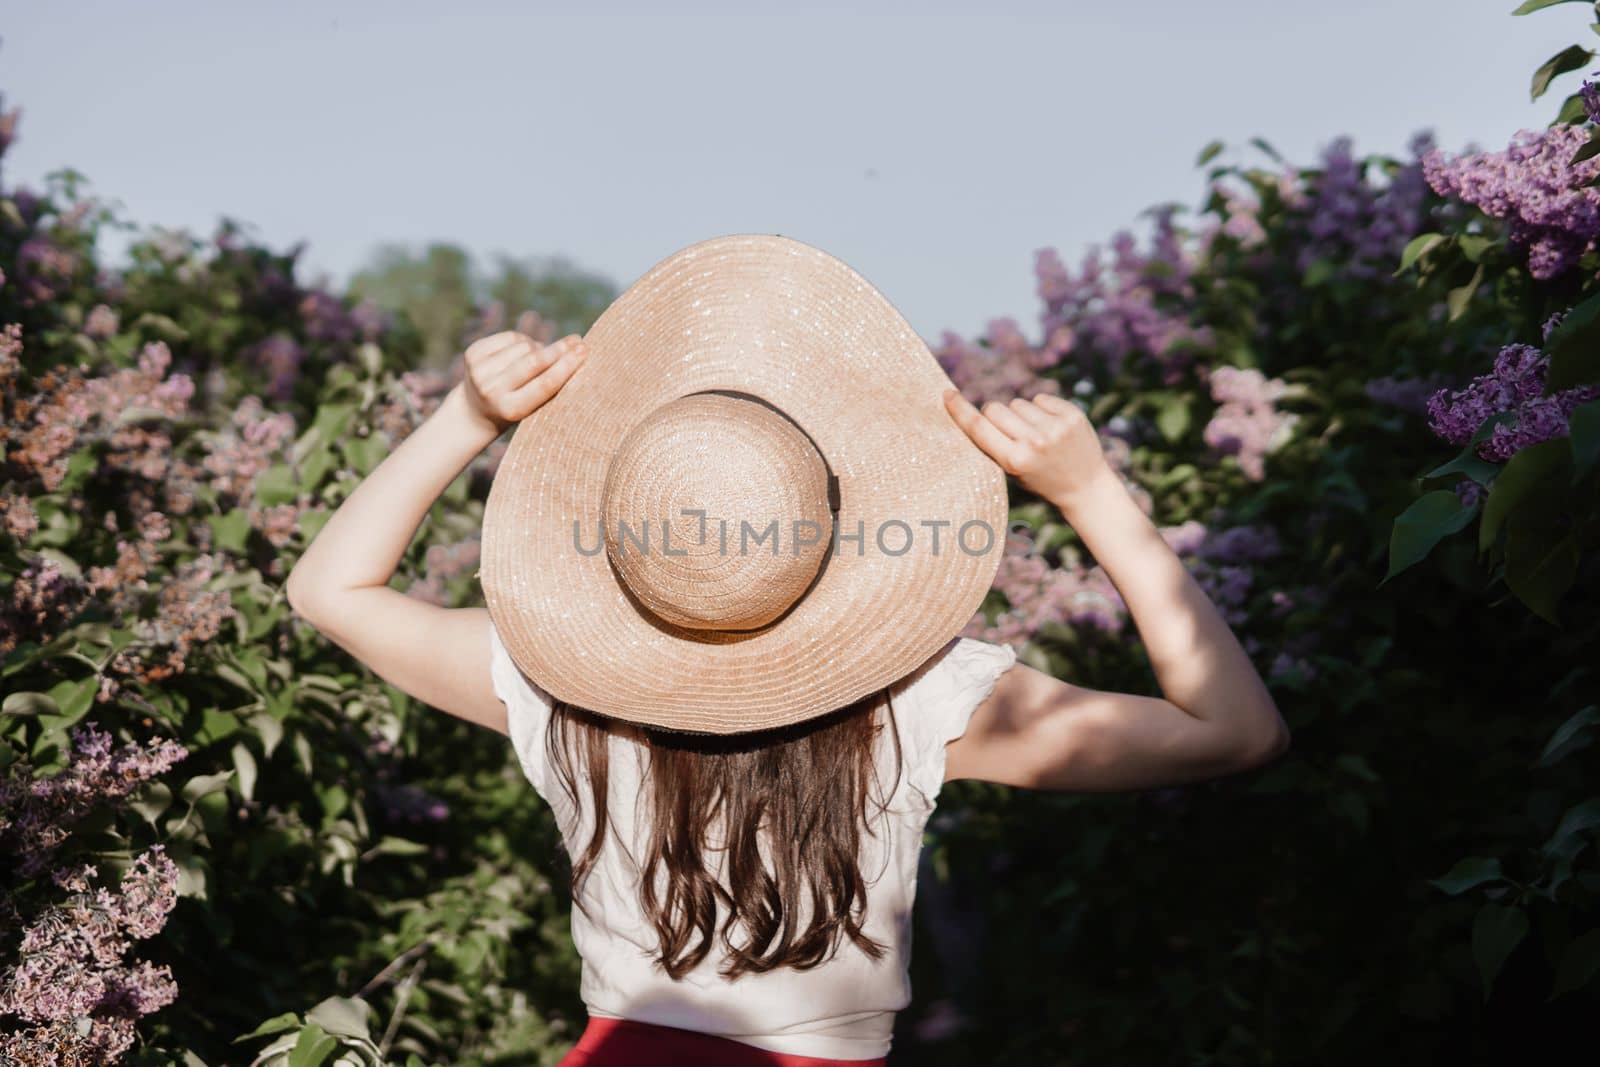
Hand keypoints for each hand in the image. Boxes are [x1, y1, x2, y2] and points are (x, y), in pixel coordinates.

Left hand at [462, 331, 589, 432]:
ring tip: (539, 357)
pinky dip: (523, 341)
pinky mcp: (472, 354)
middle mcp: (491, 390)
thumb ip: (550, 384)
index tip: (584, 351)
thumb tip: (573, 350)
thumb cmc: (517, 408)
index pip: (545, 384)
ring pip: (524, 345)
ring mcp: (479, 371)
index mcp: (511, 409)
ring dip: (538, 348)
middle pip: (534, 361)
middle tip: (578, 342)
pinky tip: (523, 350)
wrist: (475, 411)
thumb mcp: (533, 406)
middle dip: (559, 349)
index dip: (567, 365)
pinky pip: (510, 337)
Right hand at [942, 388, 1114, 504]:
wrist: (1086, 487)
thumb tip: (977, 412)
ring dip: (1021, 415)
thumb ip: (996, 444)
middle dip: (995, 416)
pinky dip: (1041, 409)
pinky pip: (1040, 398)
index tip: (947, 394)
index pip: (978, 427)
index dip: (959, 410)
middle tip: (1010, 433)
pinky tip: (1052, 427)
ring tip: (1038, 435)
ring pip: (1017, 403)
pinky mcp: (1072, 415)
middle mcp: (1033, 442)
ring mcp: (1055, 427)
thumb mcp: (1013, 471)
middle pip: (994, 409)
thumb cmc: (1041, 479)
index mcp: (1014, 461)